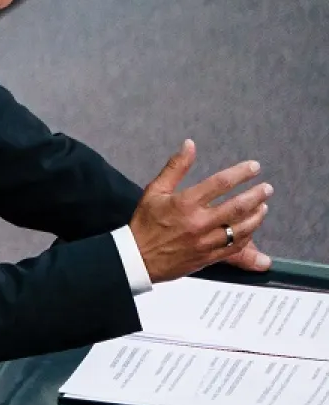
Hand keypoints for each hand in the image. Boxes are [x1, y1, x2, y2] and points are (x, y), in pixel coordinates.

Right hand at [129, 139, 272, 283]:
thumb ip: (175, 167)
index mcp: (184, 203)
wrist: (137, 259)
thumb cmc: (145, 223)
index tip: (254, 167)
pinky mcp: (208, 258)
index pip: (220, 183)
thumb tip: (189, 145)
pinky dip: (247, 238)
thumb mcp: (155, 191)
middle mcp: (198, 223)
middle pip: (237, 206)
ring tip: (263, 207)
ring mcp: (205, 242)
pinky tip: (250, 229)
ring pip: (241, 229)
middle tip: (266, 189)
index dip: (241, 173)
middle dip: (256, 195)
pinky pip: (235, 248)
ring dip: (257, 217)